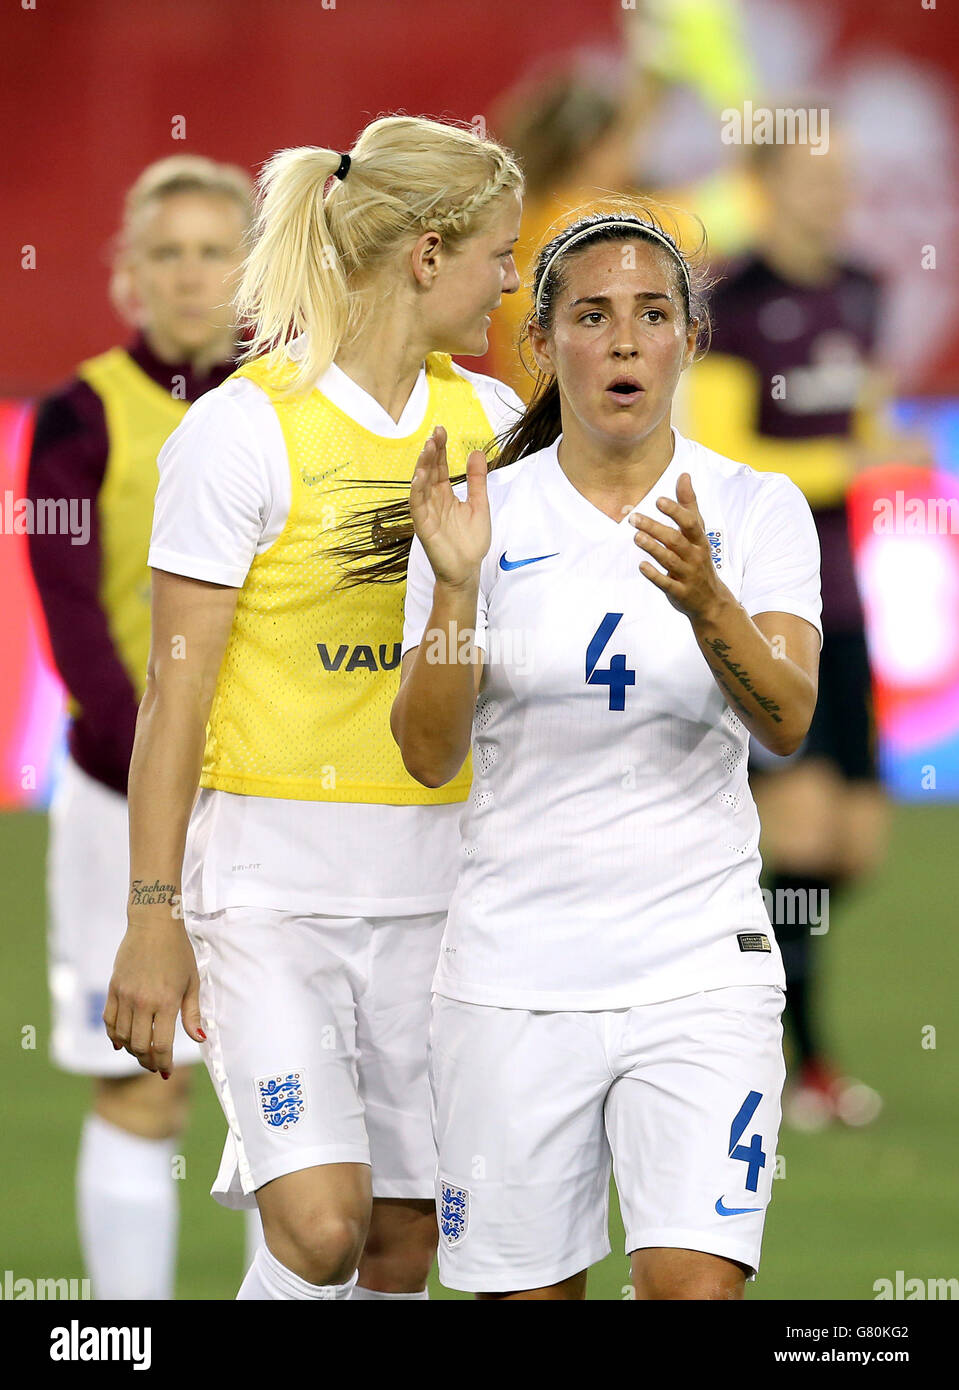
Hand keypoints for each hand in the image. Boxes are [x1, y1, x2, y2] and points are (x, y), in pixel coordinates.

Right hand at [103, 921, 204, 1076]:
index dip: (164, 1063)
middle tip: (155, 1066)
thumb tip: (199, 1039)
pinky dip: (113, 1035)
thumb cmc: (178, 952)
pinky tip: (121, 1042)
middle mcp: (143, 1002)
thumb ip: (193, 1014)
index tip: (167, 1071)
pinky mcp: (113, 989)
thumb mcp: (192, 982)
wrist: (153, 925)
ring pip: (122, 1037)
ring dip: (131, 1051)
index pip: (161, 1045)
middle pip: (139, 1046)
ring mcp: (125, 996)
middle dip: (148, 1061)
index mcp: (166, 1002)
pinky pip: (108, 1020)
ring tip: (141, 1054)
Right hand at [410, 425, 489, 587]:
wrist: (467, 570)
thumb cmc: (471, 542)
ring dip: (423, 466)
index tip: (442, 430)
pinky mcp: (423, 526)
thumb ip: (477, 480)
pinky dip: (417, 490)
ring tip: (428, 448)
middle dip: (431, 452)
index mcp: (445, 494)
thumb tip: (476, 452)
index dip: (440, 449)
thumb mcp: (479, 505)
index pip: (439, 467)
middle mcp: (433, 500)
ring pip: (421, 485)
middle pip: (429, 471)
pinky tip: (419, 476)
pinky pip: (417, 505)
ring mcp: (427, 512)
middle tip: (436, 433)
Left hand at [630, 472, 726, 621]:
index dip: (675, 511)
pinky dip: (654, 575)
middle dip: (654, 528)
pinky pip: (666, 584)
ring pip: (669, 560)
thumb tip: (684, 475)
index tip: (659, 501)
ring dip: (652, 548)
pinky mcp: (679, 592)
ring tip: (636, 537)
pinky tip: (641, 565)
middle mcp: (695, 556)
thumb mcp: (697, 532)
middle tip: (633, 518)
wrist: (710, 600)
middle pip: (675, 540)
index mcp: (699, 540)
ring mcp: (688, 575)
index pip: (689, 523)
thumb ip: (688, 504)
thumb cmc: (698, 558)